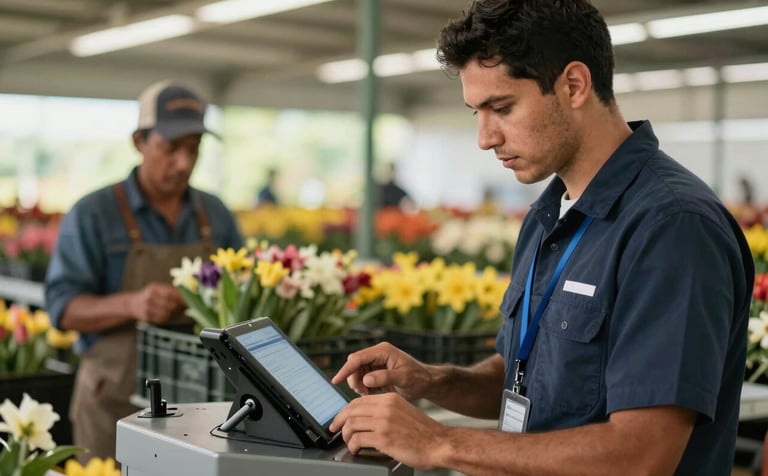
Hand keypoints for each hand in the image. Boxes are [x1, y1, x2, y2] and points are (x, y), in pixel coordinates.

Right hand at [130, 283, 185, 324]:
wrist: (132, 304)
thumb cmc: (150, 295)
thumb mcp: (157, 289)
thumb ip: (171, 291)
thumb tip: (187, 296)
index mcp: (153, 288)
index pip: (170, 294)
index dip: (180, 298)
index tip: (188, 300)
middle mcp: (148, 298)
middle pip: (169, 305)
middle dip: (178, 307)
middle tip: (184, 307)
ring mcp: (146, 308)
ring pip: (167, 314)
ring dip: (174, 313)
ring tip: (177, 311)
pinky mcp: (146, 318)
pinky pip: (161, 320)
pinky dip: (168, 318)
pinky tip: (169, 315)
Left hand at [330, 393, 446, 469]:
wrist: (439, 443)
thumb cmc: (423, 432)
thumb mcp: (403, 412)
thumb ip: (386, 411)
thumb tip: (366, 417)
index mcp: (390, 399)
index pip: (358, 401)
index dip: (345, 411)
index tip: (340, 419)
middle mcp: (385, 407)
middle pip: (351, 410)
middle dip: (339, 421)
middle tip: (335, 430)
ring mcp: (384, 422)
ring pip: (351, 425)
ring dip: (346, 436)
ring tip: (349, 443)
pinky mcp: (383, 438)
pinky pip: (357, 440)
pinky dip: (353, 446)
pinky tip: (356, 450)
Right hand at [331, 342, 431, 399]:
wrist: (426, 382)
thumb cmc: (418, 378)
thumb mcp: (403, 378)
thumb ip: (384, 377)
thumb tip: (366, 379)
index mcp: (383, 351)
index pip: (358, 358)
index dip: (346, 369)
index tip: (336, 380)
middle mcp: (378, 354)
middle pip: (355, 365)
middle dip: (354, 379)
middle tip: (363, 393)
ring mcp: (377, 362)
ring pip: (357, 372)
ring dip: (358, 384)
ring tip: (368, 394)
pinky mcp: (377, 371)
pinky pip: (362, 378)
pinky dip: (363, 387)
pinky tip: (370, 394)